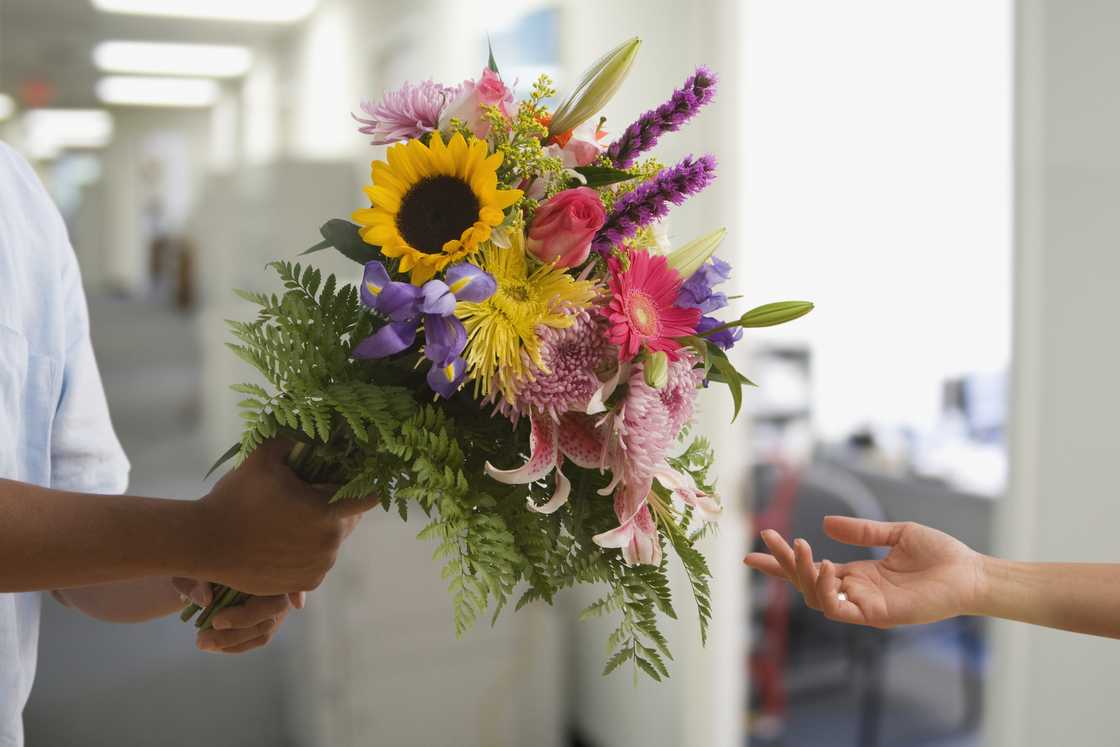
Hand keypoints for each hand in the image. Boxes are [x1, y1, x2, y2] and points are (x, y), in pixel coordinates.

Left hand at [173, 578, 305, 653]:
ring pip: (264, 628)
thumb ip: (196, 581)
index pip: (287, 576)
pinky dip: (234, 645)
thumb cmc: (197, 567)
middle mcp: (278, 584)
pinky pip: (258, 639)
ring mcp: (276, 605)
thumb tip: (206, 599)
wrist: (199, 579)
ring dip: (233, 638)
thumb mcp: (190, 570)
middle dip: (244, 619)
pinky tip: (212, 645)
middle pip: (274, 606)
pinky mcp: (267, 623)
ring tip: (200, 641)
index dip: (296, 590)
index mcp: (265, 563)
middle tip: (213, 623)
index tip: (295, 603)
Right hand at [196, 439, 373, 595]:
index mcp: (326, 512)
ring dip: (323, 529)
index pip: (368, 497)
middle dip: (339, 505)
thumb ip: (293, 439)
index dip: (368, 485)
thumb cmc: (234, 496)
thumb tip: (313, 428)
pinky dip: (310, 551)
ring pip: (333, 541)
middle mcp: (329, 543)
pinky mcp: (306, 583)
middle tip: (316, 494)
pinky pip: (319, 561)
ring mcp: (319, 566)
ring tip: (296, 518)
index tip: (365, 477)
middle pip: (350, 520)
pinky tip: (290, 538)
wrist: (205, 543)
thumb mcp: (263, 457)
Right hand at [744, 517, 986, 627]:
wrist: (971, 573)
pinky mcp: (878, 615)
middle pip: (805, 583)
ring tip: (801, 547)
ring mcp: (865, 606)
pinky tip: (825, 566)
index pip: (811, 570)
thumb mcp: (896, 534)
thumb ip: (862, 531)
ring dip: (802, 573)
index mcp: (858, 574)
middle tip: (767, 539)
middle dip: (782, 564)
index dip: (782, 563)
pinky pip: (840, 609)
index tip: (754, 552)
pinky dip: (826, 590)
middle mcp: (856, 592)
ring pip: (817, 597)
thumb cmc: (941, 555)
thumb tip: (826, 523)